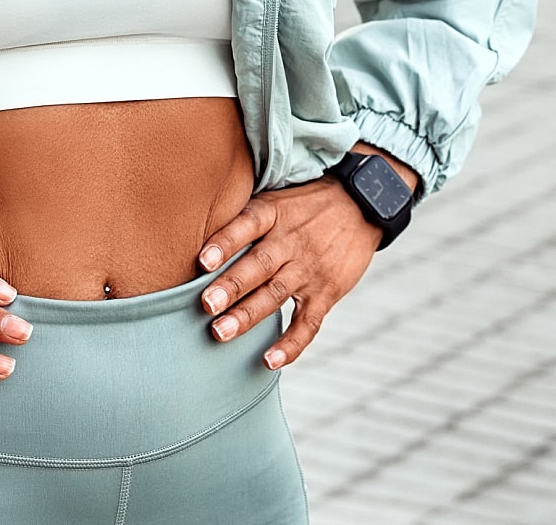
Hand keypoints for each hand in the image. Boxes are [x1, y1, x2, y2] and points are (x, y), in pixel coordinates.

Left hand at [196, 158, 398, 370]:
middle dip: (231, 287)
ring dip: (248, 315)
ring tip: (220, 332)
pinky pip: (308, 322)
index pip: (246, 225)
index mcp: (273, 213)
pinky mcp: (327, 292)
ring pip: (275, 294)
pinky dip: (290, 344)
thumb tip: (195, 224)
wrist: (360, 205)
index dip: (224, 242)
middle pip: (258, 265)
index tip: (201, 260)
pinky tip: (269, 360)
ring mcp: (309, 269)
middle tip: (205, 305)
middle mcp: (290, 241)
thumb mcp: (275, 195)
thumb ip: (244, 214)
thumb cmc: (304, 203)